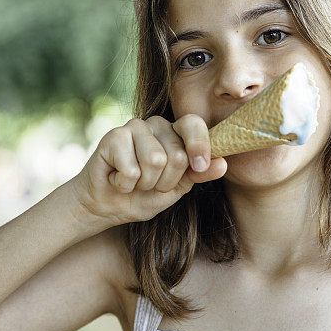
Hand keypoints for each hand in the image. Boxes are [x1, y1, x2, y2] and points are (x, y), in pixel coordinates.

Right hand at [70, 114, 226, 226]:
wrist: (107, 206)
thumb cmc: (142, 195)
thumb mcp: (177, 189)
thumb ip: (198, 174)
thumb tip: (223, 163)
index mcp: (175, 133)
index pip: (193, 124)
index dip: (199, 146)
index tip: (199, 166)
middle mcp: (157, 125)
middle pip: (177, 154)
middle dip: (164, 181)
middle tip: (149, 183)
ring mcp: (135, 127)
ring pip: (155, 160)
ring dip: (144, 183)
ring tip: (133, 180)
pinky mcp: (113, 136)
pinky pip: (131, 168)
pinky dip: (125, 183)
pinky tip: (117, 178)